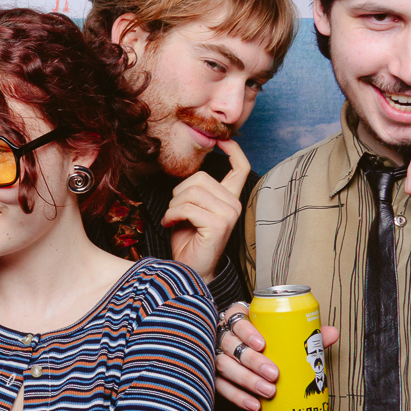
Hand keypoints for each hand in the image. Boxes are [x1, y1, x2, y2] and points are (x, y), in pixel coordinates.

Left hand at [161, 139, 251, 280]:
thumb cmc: (188, 240)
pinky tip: (170, 224)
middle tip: (173, 211)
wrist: (189, 270)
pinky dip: (171, 215)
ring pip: (191, 192)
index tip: (221, 140)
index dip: (233, 150)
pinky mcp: (218, 224)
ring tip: (171, 219)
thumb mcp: (192, 209)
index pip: (240, 168)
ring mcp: (228, 214)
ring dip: (173, 205)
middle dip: (178, 193)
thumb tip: (190, 174)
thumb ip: (197, 191)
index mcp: (230, 199)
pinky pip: (186, 207)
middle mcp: (234, 204)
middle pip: (200, 178)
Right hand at [215, 303, 340, 410]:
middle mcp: (224, 335)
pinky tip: (254, 405)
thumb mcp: (282, 332)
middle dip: (252, 361)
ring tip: (268, 391)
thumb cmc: (266, 338)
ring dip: (246, 380)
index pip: (236, 319)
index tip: (262, 344)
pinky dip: (237, 397)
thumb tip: (332, 333)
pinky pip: (221, 386)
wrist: (248, 352)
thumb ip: (304, 333)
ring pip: (224, 365)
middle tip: (274, 373)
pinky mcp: (215, 376)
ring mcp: (217, 356)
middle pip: (231, 345)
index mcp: (239, 319)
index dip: (246, 331)